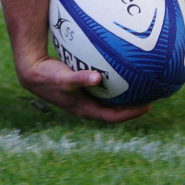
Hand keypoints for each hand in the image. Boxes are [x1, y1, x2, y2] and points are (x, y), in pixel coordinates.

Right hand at [19, 56, 151, 122]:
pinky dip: (115, 81)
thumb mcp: (64, 79)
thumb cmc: (48, 77)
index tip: (148, 106)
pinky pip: (104, 86)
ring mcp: (86, 97)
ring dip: (125, 94)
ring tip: (143, 84)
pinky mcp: (83, 86)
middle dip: (133, 105)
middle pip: (116, 109)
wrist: (32, 72)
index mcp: (86, 109)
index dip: (131, 113)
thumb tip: (97, 78)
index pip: (113, 117)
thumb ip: (80, 79)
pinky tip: (123, 67)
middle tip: (151, 95)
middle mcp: (88, 105)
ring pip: (111, 99)